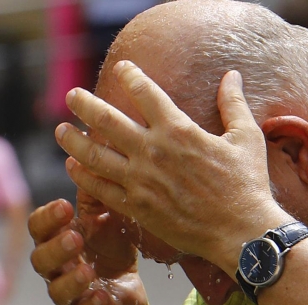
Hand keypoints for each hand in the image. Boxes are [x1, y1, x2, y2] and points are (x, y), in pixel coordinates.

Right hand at [28, 196, 146, 304]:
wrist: (128, 285)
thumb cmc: (111, 245)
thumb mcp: (107, 215)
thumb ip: (95, 193)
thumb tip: (87, 156)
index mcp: (56, 237)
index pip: (38, 227)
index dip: (47, 217)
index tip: (65, 206)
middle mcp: (55, 266)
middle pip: (40, 259)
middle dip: (56, 248)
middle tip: (75, 237)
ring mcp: (68, 292)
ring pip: (56, 290)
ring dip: (70, 280)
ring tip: (88, 271)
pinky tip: (102, 297)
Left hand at [56, 61, 290, 272]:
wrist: (240, 232)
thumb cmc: (246, 184)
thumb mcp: (247, 137)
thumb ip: (233, 104)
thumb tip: (231, 75)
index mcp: (178, 130)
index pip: (145, 93)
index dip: (130, 76)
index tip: (121, 69)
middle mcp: (153, 151)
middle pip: (106, 121)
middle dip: (84, 105)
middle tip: (71, 96)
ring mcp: (140, 180)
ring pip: (94, 156)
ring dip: (73, 141)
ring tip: (60, 130)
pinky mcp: (135, 206)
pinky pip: (100, 189)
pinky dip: (83, 176)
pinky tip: (72, 166)